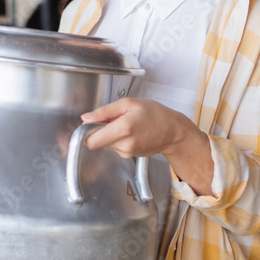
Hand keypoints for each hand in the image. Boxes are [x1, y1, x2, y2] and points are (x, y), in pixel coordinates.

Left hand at [81, 98, 213, 195]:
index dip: (87, 132)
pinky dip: (118, 139)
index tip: (92, 123)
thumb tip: (86, 118)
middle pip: (96, 142)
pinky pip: (114, 147)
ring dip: (110, 134)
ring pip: (105, 144)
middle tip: (113, 119)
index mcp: (123, 128)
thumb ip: (105, 111)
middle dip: (99, 130)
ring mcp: (126, 152)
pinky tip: (130, 131)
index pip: (91, 140)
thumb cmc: (155, 114)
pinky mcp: (128, 156)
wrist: (173, 131)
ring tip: (125, 124)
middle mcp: (124, 144)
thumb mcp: (129, 103)